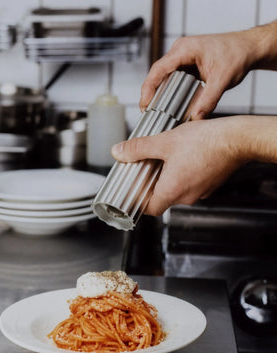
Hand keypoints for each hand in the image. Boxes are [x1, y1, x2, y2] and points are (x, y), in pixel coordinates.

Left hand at [111, 115, 276, 215]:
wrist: (237, 139)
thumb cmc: (206, 141)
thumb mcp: (164, 142)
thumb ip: (139, 148)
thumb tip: (119, 152)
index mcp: (172, 190)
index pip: (150, 210)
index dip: (140, 202)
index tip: (135, 191)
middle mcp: (187, 196)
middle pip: (163, 199)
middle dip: (153, 186)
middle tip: (147, 170)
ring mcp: (201, 192)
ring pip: (178, 191)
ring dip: (170, 180)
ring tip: (166, 161)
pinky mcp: (211, 185)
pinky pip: (192, 185)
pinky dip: (185, 176)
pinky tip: (184, 158)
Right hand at [140, 21, 276, 118]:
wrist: (247, 49)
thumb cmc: (236, 54)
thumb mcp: (223, 79)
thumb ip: (209, 100)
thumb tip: (196, 118)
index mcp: (184, 49)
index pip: (158, 70)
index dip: (148, 89)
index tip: (145, 105)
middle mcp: (179, 53)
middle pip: (157, 76)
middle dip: (152, 95)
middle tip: (149, 114)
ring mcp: (181, 60)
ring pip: (164, 80)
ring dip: (160, 96)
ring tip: (157, 113)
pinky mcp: (185, 67)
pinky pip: (172, 82)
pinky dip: (170, 94)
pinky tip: (169, 107)